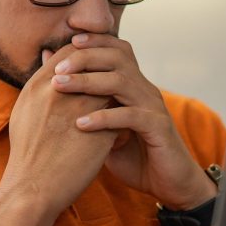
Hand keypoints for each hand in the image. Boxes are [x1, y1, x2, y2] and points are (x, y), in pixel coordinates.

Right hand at [0, 45, 118, 212]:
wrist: (32, 190)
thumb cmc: (27, 153)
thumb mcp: (26, 110)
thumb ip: (40, 82)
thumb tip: (49, 55)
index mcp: (39, 86)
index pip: (69, 53)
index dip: (85, 54)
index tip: (95, 61)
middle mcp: (59, 94)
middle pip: (92, 63)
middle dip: (105, 64)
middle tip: (115, 71)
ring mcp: (81, 112)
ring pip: (110, 85)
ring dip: (118, 87)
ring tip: (123, 95)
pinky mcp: (100, 133)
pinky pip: (120, 113)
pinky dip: (123, 113)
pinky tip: (126, 122)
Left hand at [49, 33, 214, 208]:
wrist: (170, 185)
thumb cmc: (135, 158)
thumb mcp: (104, 131)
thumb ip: (87, 109)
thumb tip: (55, 85)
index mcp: (135, 86)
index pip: (117, 49)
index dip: (93, 40)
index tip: (65, 43)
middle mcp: (145, 90)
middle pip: (117, 57)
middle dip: (84, 57)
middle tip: (56, 69)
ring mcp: (153, 107)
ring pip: (121, 81)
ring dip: (87, 81)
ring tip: (60, 86)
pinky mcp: (159, 128)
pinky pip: (130, 116)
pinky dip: (103, 118)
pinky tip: (80, 124)